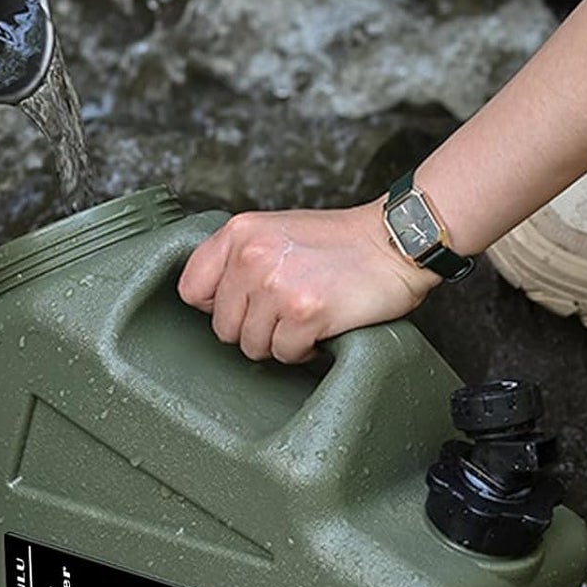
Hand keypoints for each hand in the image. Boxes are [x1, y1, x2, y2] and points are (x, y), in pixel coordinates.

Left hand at [177, 202, 437, 363]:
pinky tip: (321, 327)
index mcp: (239, 233)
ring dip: (280, 341)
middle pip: (222, 328)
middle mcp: (251, 257)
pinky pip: (285, 355)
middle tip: (285, 313)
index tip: (244, 305)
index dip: (217, 306)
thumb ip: (237, 259)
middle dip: (253, 329)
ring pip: (252, 346)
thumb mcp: (274, 231)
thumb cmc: (340, 242)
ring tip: (305, 317)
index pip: (191, 290)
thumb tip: (209, 301)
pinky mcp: (304, 314)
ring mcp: (276, 286)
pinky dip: (304, 350)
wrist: (396, 241)